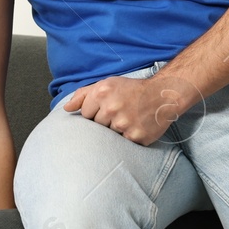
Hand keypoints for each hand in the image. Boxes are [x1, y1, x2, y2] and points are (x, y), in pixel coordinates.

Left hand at [62, 75, 192, 144]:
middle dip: (106, 121)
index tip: (108, 107)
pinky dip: (129, 137)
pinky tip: (136, 126)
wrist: (162, 95)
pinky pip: (123, 143)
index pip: (85, 114)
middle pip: (96, 125)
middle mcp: (111, 108)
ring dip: (117, 129)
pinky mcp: (135, 137)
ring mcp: (124, 124)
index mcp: (101, 92)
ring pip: (109, 135)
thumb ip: (83, 95)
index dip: (95, 111)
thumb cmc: (132, 90)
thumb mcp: (107, 84)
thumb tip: (66, 109)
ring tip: (129, 118)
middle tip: (121, 112)